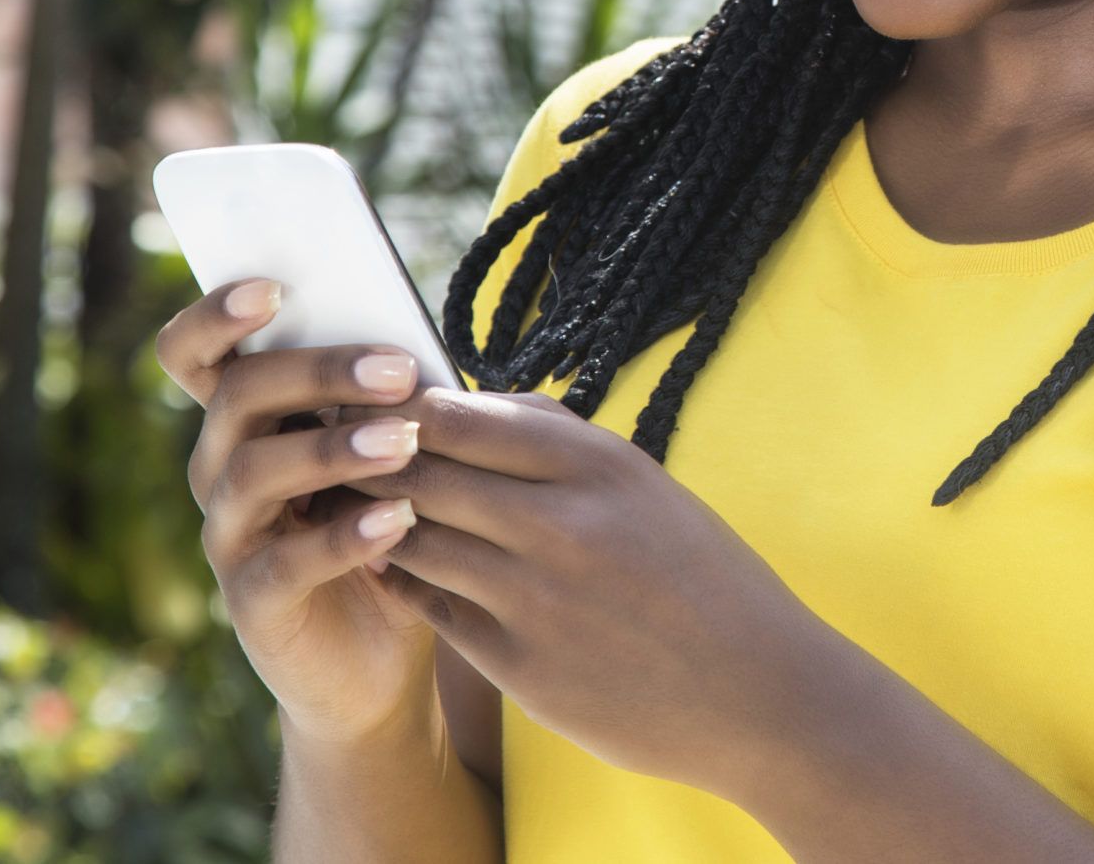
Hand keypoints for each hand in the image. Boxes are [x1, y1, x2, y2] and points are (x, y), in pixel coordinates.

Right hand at [155, 279, 441, 744]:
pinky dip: (344, 536)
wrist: (385, 658)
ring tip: (403, 443)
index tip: (273, 286)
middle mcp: (220, 471)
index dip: (214, 315)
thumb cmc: (389, 527)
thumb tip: (413, 341)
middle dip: (318, 372)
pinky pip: (285, 563)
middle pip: (237, 397)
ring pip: (254, 472)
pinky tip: (400, 518)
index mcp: (245, 421)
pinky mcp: (253, 604)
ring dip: (333, 449)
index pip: (195, 355)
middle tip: (398, 370)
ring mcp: (230, 538)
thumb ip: (384, 400)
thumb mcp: (388, 454)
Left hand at [332, 384, 846, 798]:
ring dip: (376, 521)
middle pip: (424, 472)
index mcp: (601, 465)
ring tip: (351, 506)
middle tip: (335, 453)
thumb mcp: (647, 487)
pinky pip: (434, 608)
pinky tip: (396, 565)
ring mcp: (536, 598)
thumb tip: (472, 401)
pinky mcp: (519, 666)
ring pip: (415, 540)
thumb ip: (563, 444)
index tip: (377, 406)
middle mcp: (562, 524)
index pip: (463, 415)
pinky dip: (407, 581)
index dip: (404, 409)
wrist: (758, 692)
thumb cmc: (704, 577)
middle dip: (371, 461)